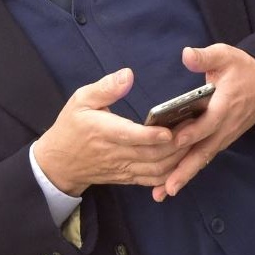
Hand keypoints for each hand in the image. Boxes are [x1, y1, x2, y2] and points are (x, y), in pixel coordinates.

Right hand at [33, 68, 186, 196]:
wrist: (59, 163)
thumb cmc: (71, 127)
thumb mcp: (80, 100)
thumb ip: (105, 88)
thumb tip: (128, 75)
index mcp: (103, 131)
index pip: (130, 136)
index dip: (152, 135)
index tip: (169, 129)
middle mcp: (115, 153)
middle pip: (152, 155)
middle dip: (177, 145)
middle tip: (195, 129)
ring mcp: (123, 168)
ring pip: (157, 169)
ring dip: (178, 159)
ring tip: (194, 141)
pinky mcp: (128, 177)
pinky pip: (154, 180)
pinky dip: (172, 173)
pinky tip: (183, 160)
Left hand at [152, 44, 254, 200]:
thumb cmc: (243, 67)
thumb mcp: (225, 55)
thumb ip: (206, 57)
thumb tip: (187, 54)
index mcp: (225, 106)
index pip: (207, 123)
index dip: (190, 132)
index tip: (172, 142)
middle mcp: (225, 126)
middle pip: (203, 151)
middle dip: (184, 170)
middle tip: (166, 187)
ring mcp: (225, 135)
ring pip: (203, 158)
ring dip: (184, 175)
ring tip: (163, 192)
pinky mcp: (222, 139)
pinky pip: (204, 156)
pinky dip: (189, 170)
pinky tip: (172, 183)